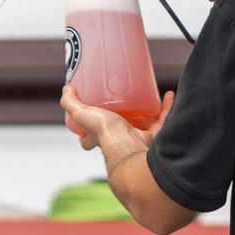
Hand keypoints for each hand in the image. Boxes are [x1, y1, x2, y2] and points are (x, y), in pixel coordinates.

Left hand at [61, 85, 175, 151]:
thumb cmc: (105, 133)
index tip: (89, 117)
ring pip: (143, 126)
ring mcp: (135, 141)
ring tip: (146, 94)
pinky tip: (167, 95)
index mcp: (99, 139)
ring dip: (147, 112)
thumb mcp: (82, 115)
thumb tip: (67, 88)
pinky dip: (166, 108)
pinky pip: (162, 121)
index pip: (87, 139)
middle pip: (117, 131)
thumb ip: (71, 103)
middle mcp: (116, 143)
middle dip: (122, 118)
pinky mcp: (152, 137)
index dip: (86, 131)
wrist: (129, 146)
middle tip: (122, 100)